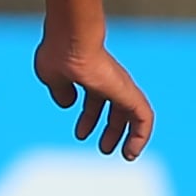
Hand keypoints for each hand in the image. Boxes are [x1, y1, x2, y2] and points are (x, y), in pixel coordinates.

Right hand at [36, 0, 152, 158]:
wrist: (72, 40)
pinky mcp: (129, 93)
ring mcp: (121, 86)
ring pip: (133, 115)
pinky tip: (131, 151)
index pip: (95, 99)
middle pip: (115, 108)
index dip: (88, 118)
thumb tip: (68, 104)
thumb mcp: (52, 77)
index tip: (81, 134)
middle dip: (110, 129)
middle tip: (104, 148)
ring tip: (125, 155)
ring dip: (128, 136)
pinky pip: (143, 118)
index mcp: (89, 75)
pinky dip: (141, 135)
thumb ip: (60, 91)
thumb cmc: (58, 54)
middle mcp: (108, 80)